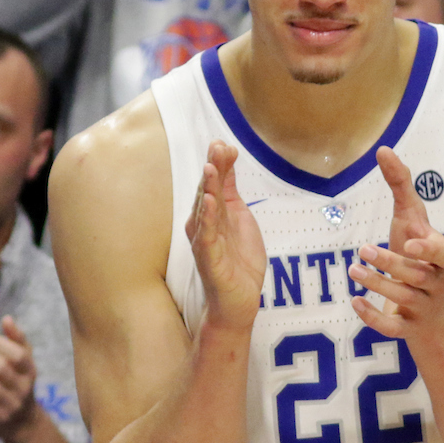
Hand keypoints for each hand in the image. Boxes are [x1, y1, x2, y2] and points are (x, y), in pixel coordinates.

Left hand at [0, 317, 39, 441]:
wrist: (23, 422)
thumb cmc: (19, 384)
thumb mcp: (24, 365)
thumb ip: (17, 342)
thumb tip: (7, 318)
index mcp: (31, 372)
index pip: (19, 355)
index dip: (2, 344)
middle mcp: (24, 388)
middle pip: (1, 369)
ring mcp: (11, 404)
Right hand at [186, 141, 267, 331]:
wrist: (238, 300)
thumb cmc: (237, 260)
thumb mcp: (239, 217)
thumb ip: (230, 190)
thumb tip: (227, 158)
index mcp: (212, 213)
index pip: (214, 183)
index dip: (219, 163)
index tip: (223, 143)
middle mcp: (204, 224)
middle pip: (207, 191)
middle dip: (213, 168)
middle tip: (217, 147)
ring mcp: (205, 240)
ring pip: (205, 210)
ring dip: (208, 188)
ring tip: (211, 167)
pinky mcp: (208, 258)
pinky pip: (207, 235)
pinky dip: (207, 218)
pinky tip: (209, 202)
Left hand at [347, 147, 443, 339]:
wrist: (432, 306)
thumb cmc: (417, 253)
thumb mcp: (411, 218)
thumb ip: (400, 185)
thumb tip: (382, 149)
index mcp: (439, 257)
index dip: (430, 249)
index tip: (410, 242)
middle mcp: (434, 282)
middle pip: (419, 277)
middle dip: (392, 264)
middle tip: (364, 249)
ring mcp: (422, 306)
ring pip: (404, 300)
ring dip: (378, 285)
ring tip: (353, 269)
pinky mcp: (408, 327)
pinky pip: (394, 329)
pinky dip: (373, 317)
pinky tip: (354, 302)